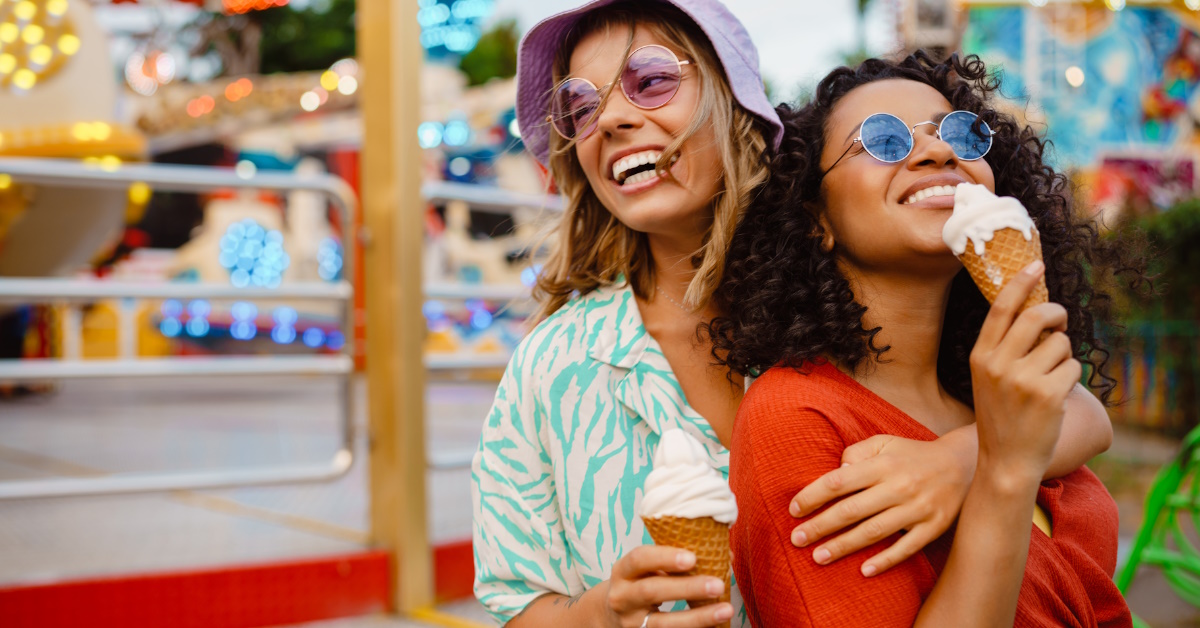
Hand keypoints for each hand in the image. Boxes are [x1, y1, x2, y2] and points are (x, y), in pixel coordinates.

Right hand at [604, 545, 733, 627]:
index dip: (665, 557)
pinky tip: (715, 625)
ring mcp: (632, 622)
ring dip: (697, 617)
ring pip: (663, 623)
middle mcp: (622, 597)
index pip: (639, 559)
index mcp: (623, 571)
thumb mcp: (646, 569)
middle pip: (651, 591)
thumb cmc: (639, 583)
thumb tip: (725, 554)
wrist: (612, 616)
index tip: (693, 558)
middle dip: (687, 588)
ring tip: (725, 610)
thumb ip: (675, 560)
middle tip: (717, 585)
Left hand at [787, 434, 972, 575]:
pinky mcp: (933, 527)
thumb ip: (856, 453)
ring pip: (874, 531)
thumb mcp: (884, 443)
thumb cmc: (911, 455)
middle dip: (820, 526)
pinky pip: (906, 548)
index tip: (794, 510)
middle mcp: (899, 487)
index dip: (813, 496)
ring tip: (818, 557)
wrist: (963, 466)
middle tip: (796, 539)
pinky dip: (885, 560)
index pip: (839, 481)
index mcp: (883, 464)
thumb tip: (834, 472)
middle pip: (852, 510)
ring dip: (844, 546)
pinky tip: (864, 570)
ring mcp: (917, 509)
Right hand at [970, 261, 1077, 478]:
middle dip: (1057, 313)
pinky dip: (1070, 378)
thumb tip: (1038, 311)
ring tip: (1049, 379)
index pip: (1002, 308)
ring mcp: (1023, 379)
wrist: (1005, 460)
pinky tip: (1055, 397)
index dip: (1021, 282)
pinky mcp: (1049, 394)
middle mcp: (999, 364)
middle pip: (1038, 316)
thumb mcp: (989, 377)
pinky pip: (1073, 367)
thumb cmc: (1001, 415)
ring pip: (1060, 344)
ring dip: (1063, 356)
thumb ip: (1005, 346)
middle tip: (1060, 321)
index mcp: (981, 356)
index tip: (1036, 264)